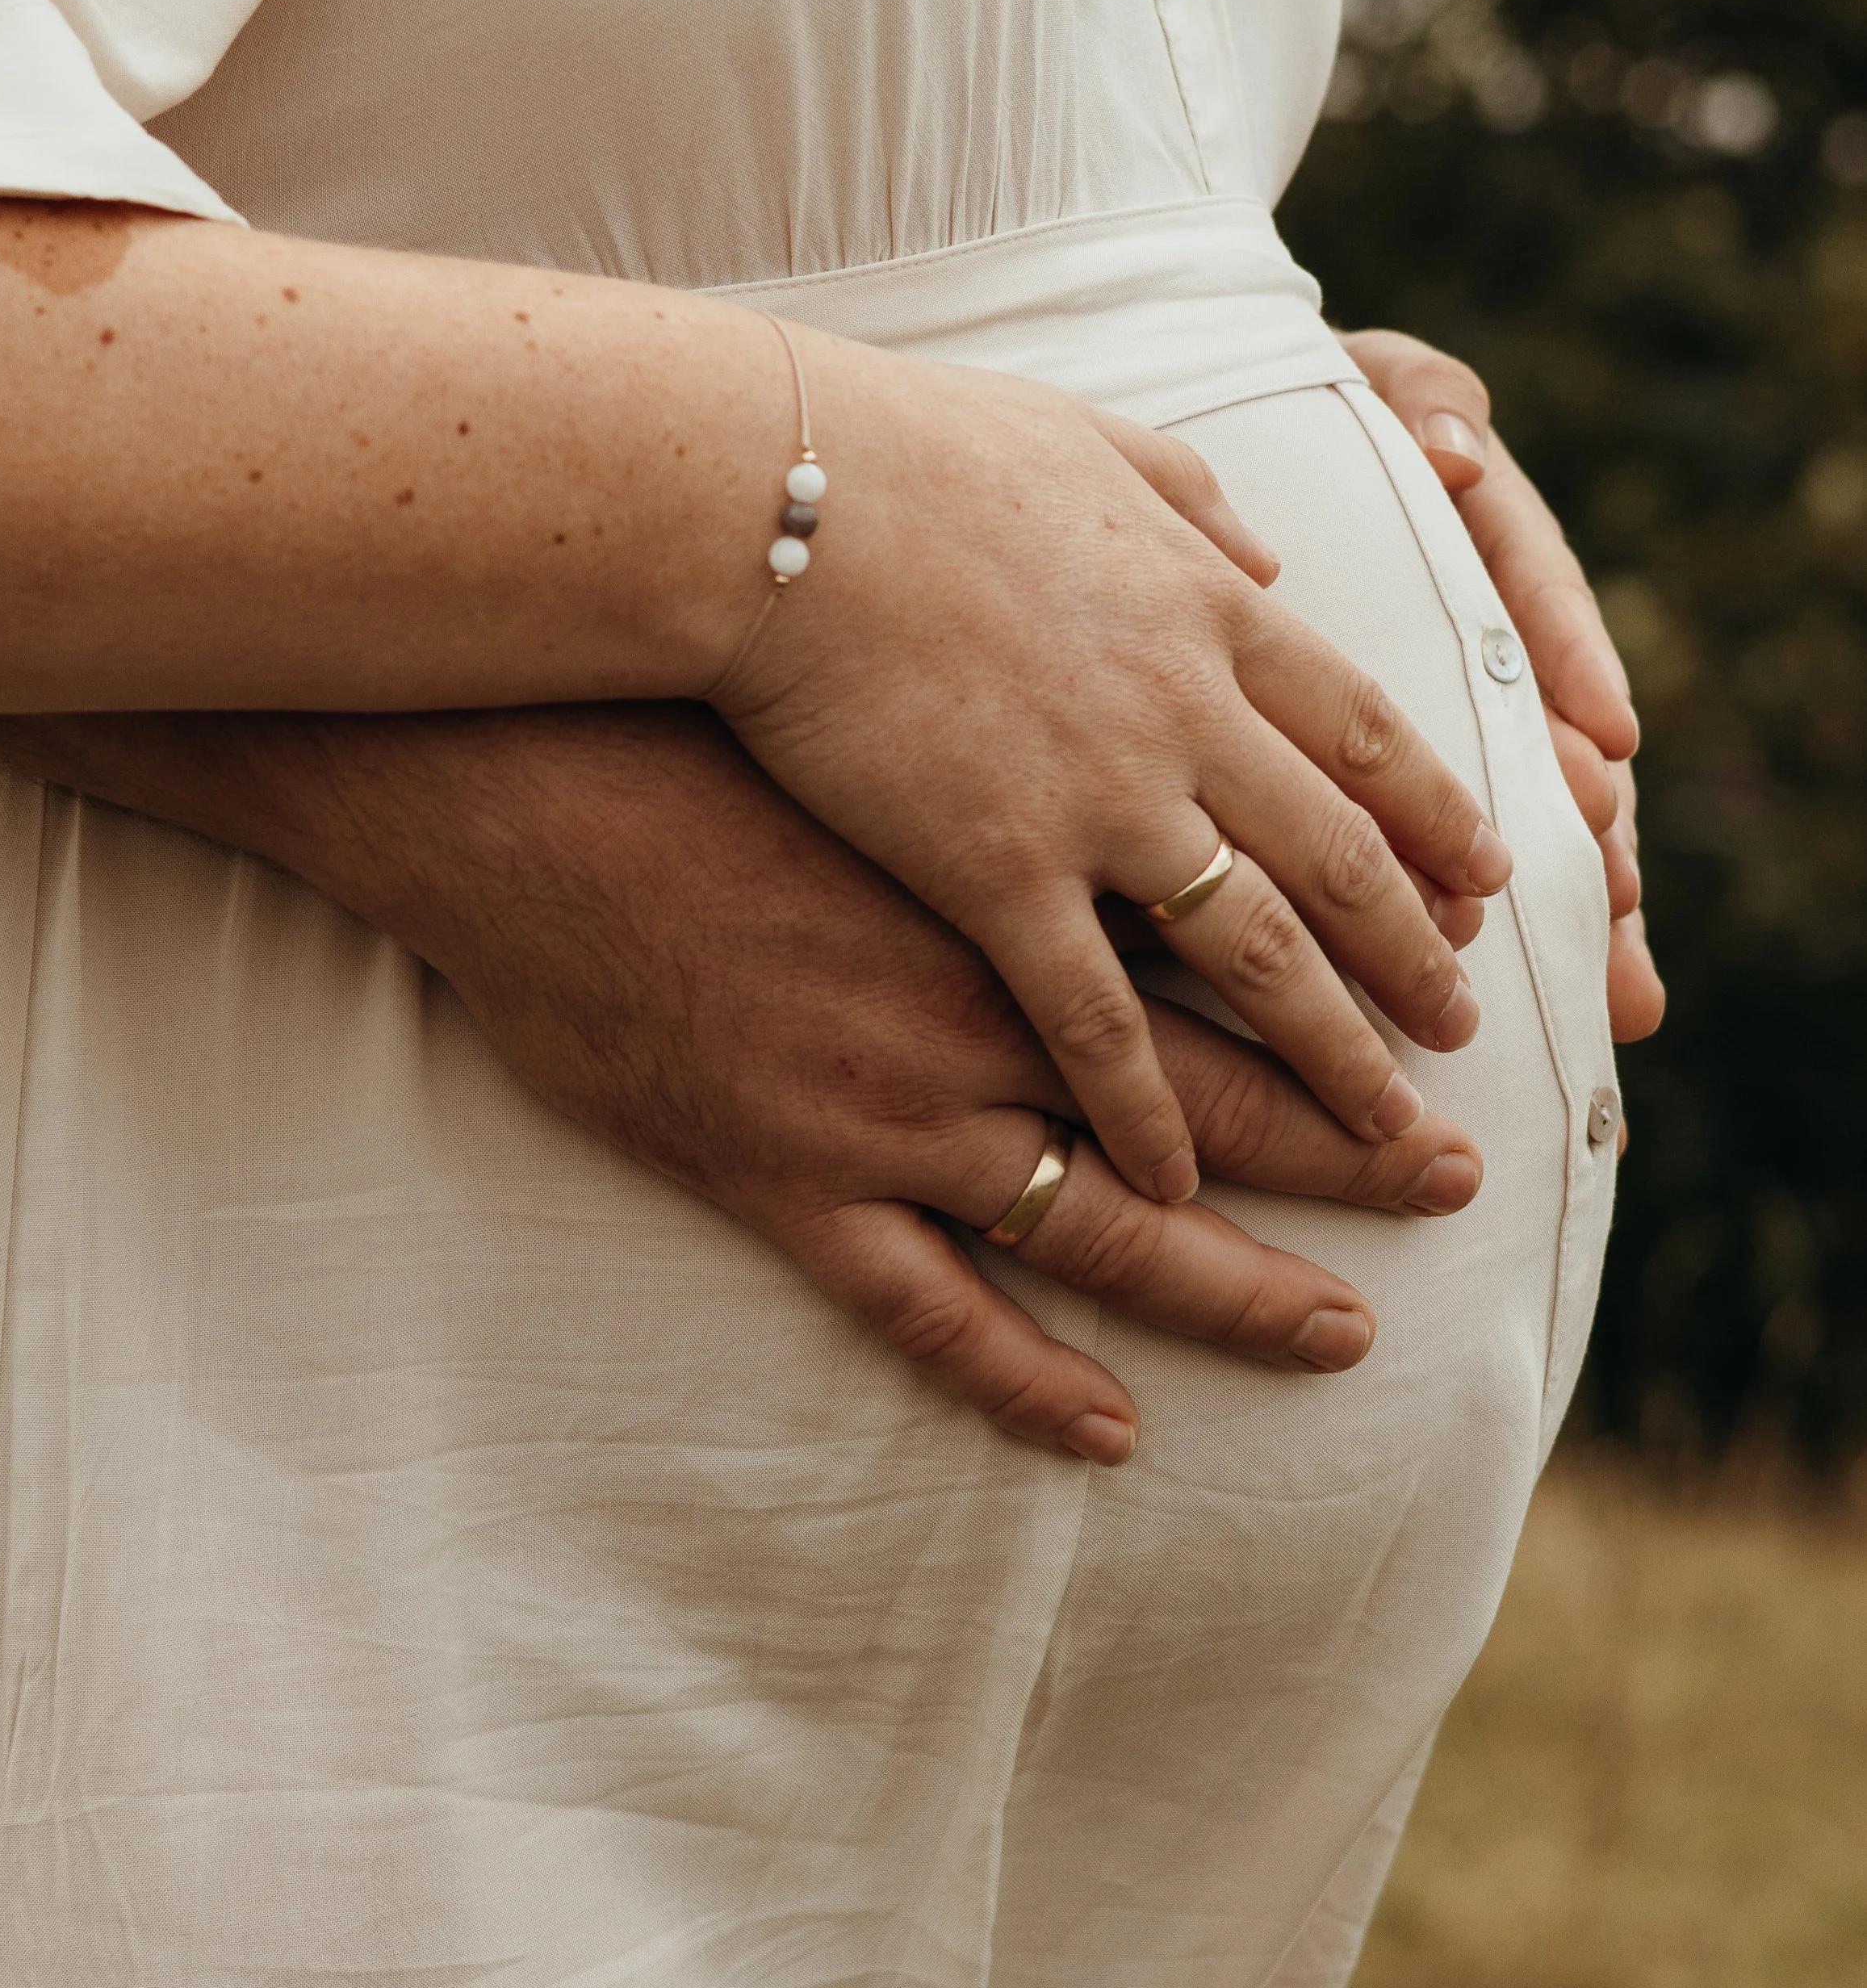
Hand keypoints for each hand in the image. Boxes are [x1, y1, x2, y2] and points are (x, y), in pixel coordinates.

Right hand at [0, 703, 1486, 1465]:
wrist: (531, 763)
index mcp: (1032, 863)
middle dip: (1349, 1134)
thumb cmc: (709, 689)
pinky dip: (1025, 1380)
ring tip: (1343, 1332)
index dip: (1360, 984)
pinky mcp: (789, 1173)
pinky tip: (1109, 1430)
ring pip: (1108, 1218)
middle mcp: (995, 995)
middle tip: (1457, 1181)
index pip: (1245, 932)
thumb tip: (1237, 557)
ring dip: (1235, 1282)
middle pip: (1214, 1086)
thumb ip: (1092, 589)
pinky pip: (928, 1306)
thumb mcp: (924, 613)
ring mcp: (899, 1098)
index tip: (1454, 1005)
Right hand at [717, 332, 1513, 1202]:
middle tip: (1465, 1032)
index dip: (1435, 819)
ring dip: (1333, 1052)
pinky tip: (1177, 1173)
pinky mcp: (994, 872)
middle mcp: (1185, 716)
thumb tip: (1265, 551)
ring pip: (1257, 956)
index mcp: (1206, 611)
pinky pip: (1094, 1017)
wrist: (770, 496)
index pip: (1365, 733)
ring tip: (1388, 1130)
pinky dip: (1145, 1104)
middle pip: (1339, 859)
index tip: (1486, 886)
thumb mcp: (1080, 437)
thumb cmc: (901, 452)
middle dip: (1415, 956)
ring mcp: (1099, 802)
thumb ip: (1187, 497)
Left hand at [1339, 329, 1664, 1042]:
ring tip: (1621, 988)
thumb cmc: (1298, 404)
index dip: (1574, 666)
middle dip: (1592, 823)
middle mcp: (1478, 629)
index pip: (1529, 594)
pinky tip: (1574, 1000)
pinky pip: (1444, 852)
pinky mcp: (1392, 766)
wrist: (1220, 437)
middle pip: (1549, 729)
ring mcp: (1450, 699)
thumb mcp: (1368, 379)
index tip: (1609, 737)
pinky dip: (1495, 924)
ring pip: (1520, 810)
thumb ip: (1425, 400)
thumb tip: (1455, 460)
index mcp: (1473, 536)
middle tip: (1619, 894)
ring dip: (1574, 901)